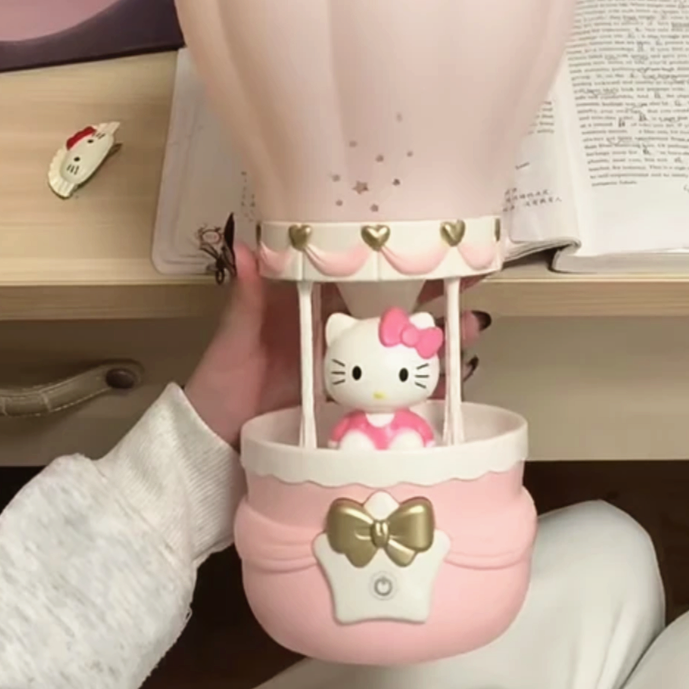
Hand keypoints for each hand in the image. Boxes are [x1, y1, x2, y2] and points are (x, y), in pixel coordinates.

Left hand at [186, 243, 489, 447]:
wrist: (213, 448)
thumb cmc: (219, 387)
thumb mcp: (233, 342)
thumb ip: (247, 299)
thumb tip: (247, 247)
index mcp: (310, 309)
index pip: (358, 275)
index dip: (393, 258)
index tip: (429, 240)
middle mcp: (336, 335)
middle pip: (392, 308)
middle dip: (432, 292)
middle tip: (473, 276)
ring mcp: (349, 371)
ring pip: (402, 347)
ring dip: (439, 335)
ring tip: (475, 324)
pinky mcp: (354, 405)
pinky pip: (396, 392)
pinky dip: (427, 384)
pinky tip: (457, 378)